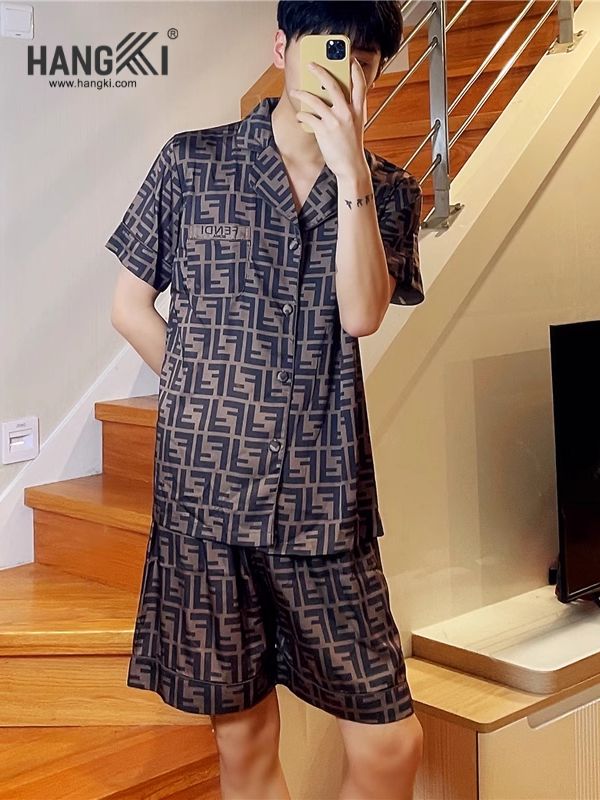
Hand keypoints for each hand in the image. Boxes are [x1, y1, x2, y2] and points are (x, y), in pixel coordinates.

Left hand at [289, 57, 368, 180]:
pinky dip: (302, 115)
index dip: (354, 69)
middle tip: (311, 65)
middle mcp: (348, 113)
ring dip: (303, 94)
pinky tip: (299, 116)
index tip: (349, 58)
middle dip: (320, 72)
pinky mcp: (324, 131)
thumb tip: (330, 96)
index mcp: (358, 110)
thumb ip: (348, 109)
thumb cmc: (351, 145)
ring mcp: (335, 121)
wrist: (350, 166)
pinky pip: (309, 117)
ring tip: (296, 92)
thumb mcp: (355, 124)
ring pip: (316, 100)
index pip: (359, 84)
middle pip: (333, 85)